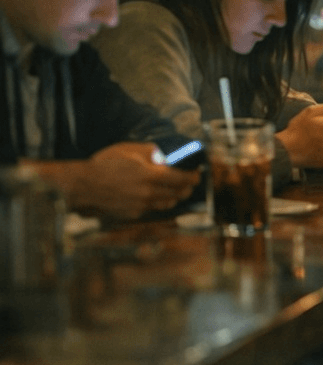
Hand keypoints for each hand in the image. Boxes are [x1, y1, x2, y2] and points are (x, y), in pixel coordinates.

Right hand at [37, 143, 200, 219]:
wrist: (83, 185)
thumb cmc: (105, 164)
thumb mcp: (129, 150)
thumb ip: (152, 153)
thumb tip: (167, 156)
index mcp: (150, 176)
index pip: (180, 179)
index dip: (192, 176)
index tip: (197, 173)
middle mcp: (148, 194)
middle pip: (178, 193)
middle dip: (187, 187)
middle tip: (190, 182)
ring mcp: (141, 206)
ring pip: (167, 204)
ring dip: (176, 196)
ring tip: (178, 190)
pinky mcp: (133, 214)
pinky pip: (153, 209)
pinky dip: (159, 202)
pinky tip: (157, 196)